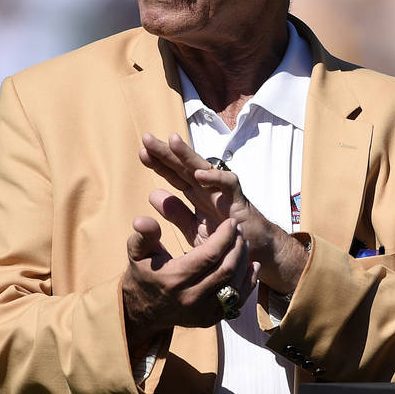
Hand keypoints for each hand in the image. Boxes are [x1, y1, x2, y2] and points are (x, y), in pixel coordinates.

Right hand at [121, 189, 258, 348]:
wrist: (142, 311)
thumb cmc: (143, 275)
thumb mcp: (137, 253)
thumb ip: (144, 235)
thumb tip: (143, 220)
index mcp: (174, 279)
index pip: (210, 255)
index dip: (225, 237)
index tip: (231, 223)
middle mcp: (190, 297)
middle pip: (226, 269)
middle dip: (237, 247)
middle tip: (239, 231)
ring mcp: (202, 311)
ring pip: (234, 285)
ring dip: (244, 262)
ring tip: (244, 244)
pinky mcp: (210, 319)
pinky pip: (237, 301)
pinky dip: (248, 282)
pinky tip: (252, 266)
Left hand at [139, 132, 309, 294]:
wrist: (253, 254)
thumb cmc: (225, 239)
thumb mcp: (194, 229)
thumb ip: (176, 213)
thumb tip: (153, 194)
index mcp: (196, 194)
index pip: (175, 175)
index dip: (159, 164)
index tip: (142, 154)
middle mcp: (208, 189)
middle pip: (184, 167)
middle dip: (167, 152)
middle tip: (146, 139)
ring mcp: (223, 192)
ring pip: (204, 168)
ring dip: (188, 155)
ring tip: (172, 141)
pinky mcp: (238, 201)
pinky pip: (228, 184)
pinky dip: (215, 178)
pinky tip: (199, 175)